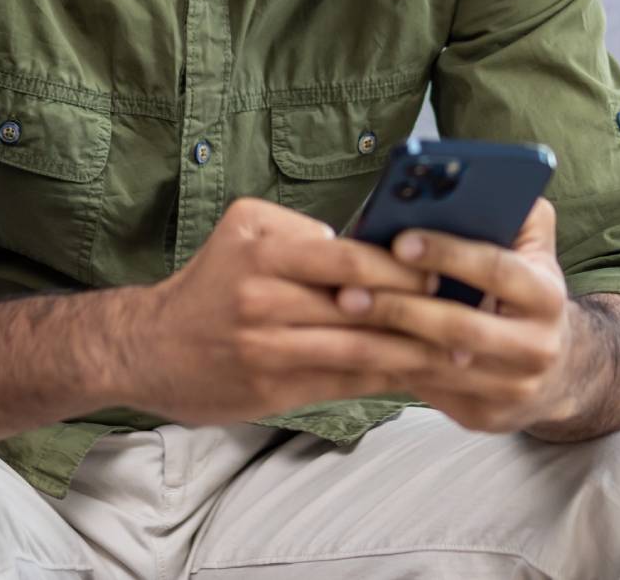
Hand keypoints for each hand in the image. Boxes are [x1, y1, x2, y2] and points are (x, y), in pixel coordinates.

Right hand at [114, 196, 449, 424]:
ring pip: (360, 351)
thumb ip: (302, 232)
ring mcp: (269, 347)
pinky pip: (344, 383)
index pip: (350, 257)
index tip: (445, 272)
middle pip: (362, 306)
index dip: (402, 268)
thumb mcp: (244, 231)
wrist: (148, 348)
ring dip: (415, 353)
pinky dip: (386, 380)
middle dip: (421, 312)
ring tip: (460, 352)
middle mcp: (264, 298)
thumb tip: (368, 244)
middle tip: (471, 314)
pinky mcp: (273, 388)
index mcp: (264, 251)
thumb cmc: (209, 284)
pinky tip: (419, 377)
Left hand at [334, 197, 583, 432]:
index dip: (448, 253)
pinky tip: (350, 348)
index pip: (497, 270)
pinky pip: (427, 391)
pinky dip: (387, 368)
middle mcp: (536, 346)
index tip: (400, 239)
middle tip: (347, 289)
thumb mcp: (536, 250)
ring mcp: (510, 388)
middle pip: (460, 325)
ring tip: (340, 315)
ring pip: (437, 364)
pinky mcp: (485, 416)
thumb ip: (514, 212)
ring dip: (383, 340)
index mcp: (547, 297)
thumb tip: (468, 181)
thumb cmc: (528, 292)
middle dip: (401, 306)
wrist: (561, 372)